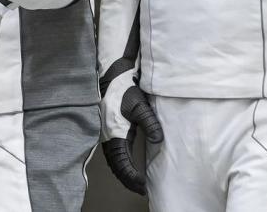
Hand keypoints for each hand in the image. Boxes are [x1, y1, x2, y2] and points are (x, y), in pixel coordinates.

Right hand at [100, 69, 162, 195]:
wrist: (112, 75)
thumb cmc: (125, 89)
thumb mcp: (140, 105)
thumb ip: (150, 123)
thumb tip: (159, 141)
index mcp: (115, 134)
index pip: (122, 162)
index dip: (132, 176)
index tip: (142, 185)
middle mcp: (109, 137)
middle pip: (116, 166)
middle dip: (128, 180)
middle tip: (141, 190)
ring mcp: (107, 135)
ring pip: (113, 161)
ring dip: (123, 174)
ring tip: (135, 183)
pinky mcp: (110, 131)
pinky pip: (113, 154)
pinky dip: (120, 165)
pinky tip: (126, 167)